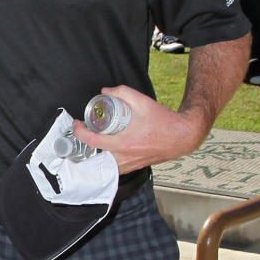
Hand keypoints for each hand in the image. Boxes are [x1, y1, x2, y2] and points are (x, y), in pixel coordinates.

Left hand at [73, 87, 207, 171]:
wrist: (182, 136)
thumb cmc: (164, 121)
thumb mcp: (142, 101)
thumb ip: (122, 93)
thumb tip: (105, 92)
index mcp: (123, 143)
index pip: (92, 140)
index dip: (79, 131)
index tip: (77, 123)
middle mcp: (124, 157)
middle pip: (94, 154)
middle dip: (85, 143)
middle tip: (84, 131)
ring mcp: (129, 165)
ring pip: (104, 162)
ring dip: (95, 152)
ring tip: (93, 139)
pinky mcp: (133, 167)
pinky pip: (114, 167)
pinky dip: (107, 159)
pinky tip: (106, 150)